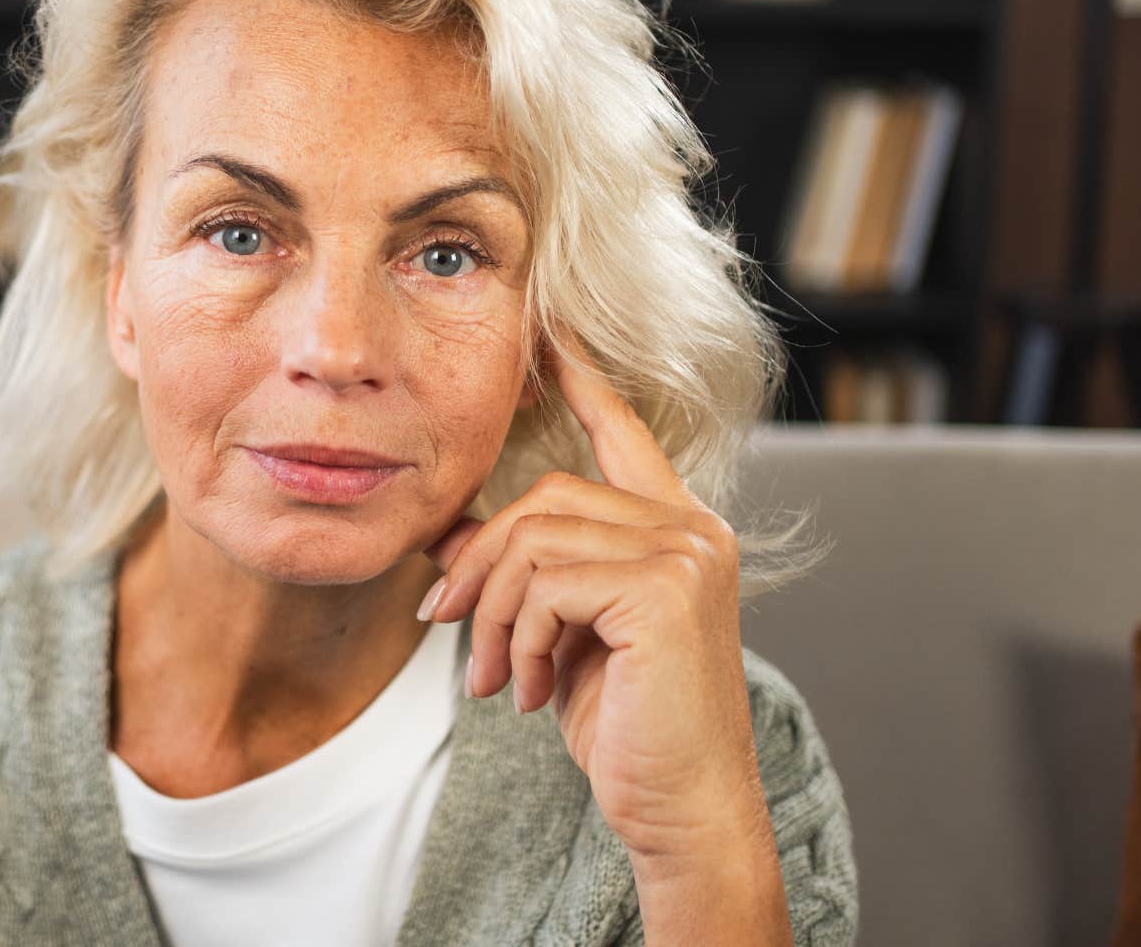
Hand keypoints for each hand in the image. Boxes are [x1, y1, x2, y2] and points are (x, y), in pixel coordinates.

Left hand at [419, 331, 789, 938]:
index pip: (623, 432)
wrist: (682, 808)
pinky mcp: (666, 588)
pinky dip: (520, 637)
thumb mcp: (566, 635)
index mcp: (678, 529)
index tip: (549, 332)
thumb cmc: (629, 727)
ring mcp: (687, 553)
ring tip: (495, 678)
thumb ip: (532, 575)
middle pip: (546, 496)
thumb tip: (450, 536)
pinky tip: (531, 690)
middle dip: (481, 561)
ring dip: (495, 614)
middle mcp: (693, 528)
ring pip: (536, 540)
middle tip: (446, 624)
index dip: (583, 378)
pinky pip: (547, 582)